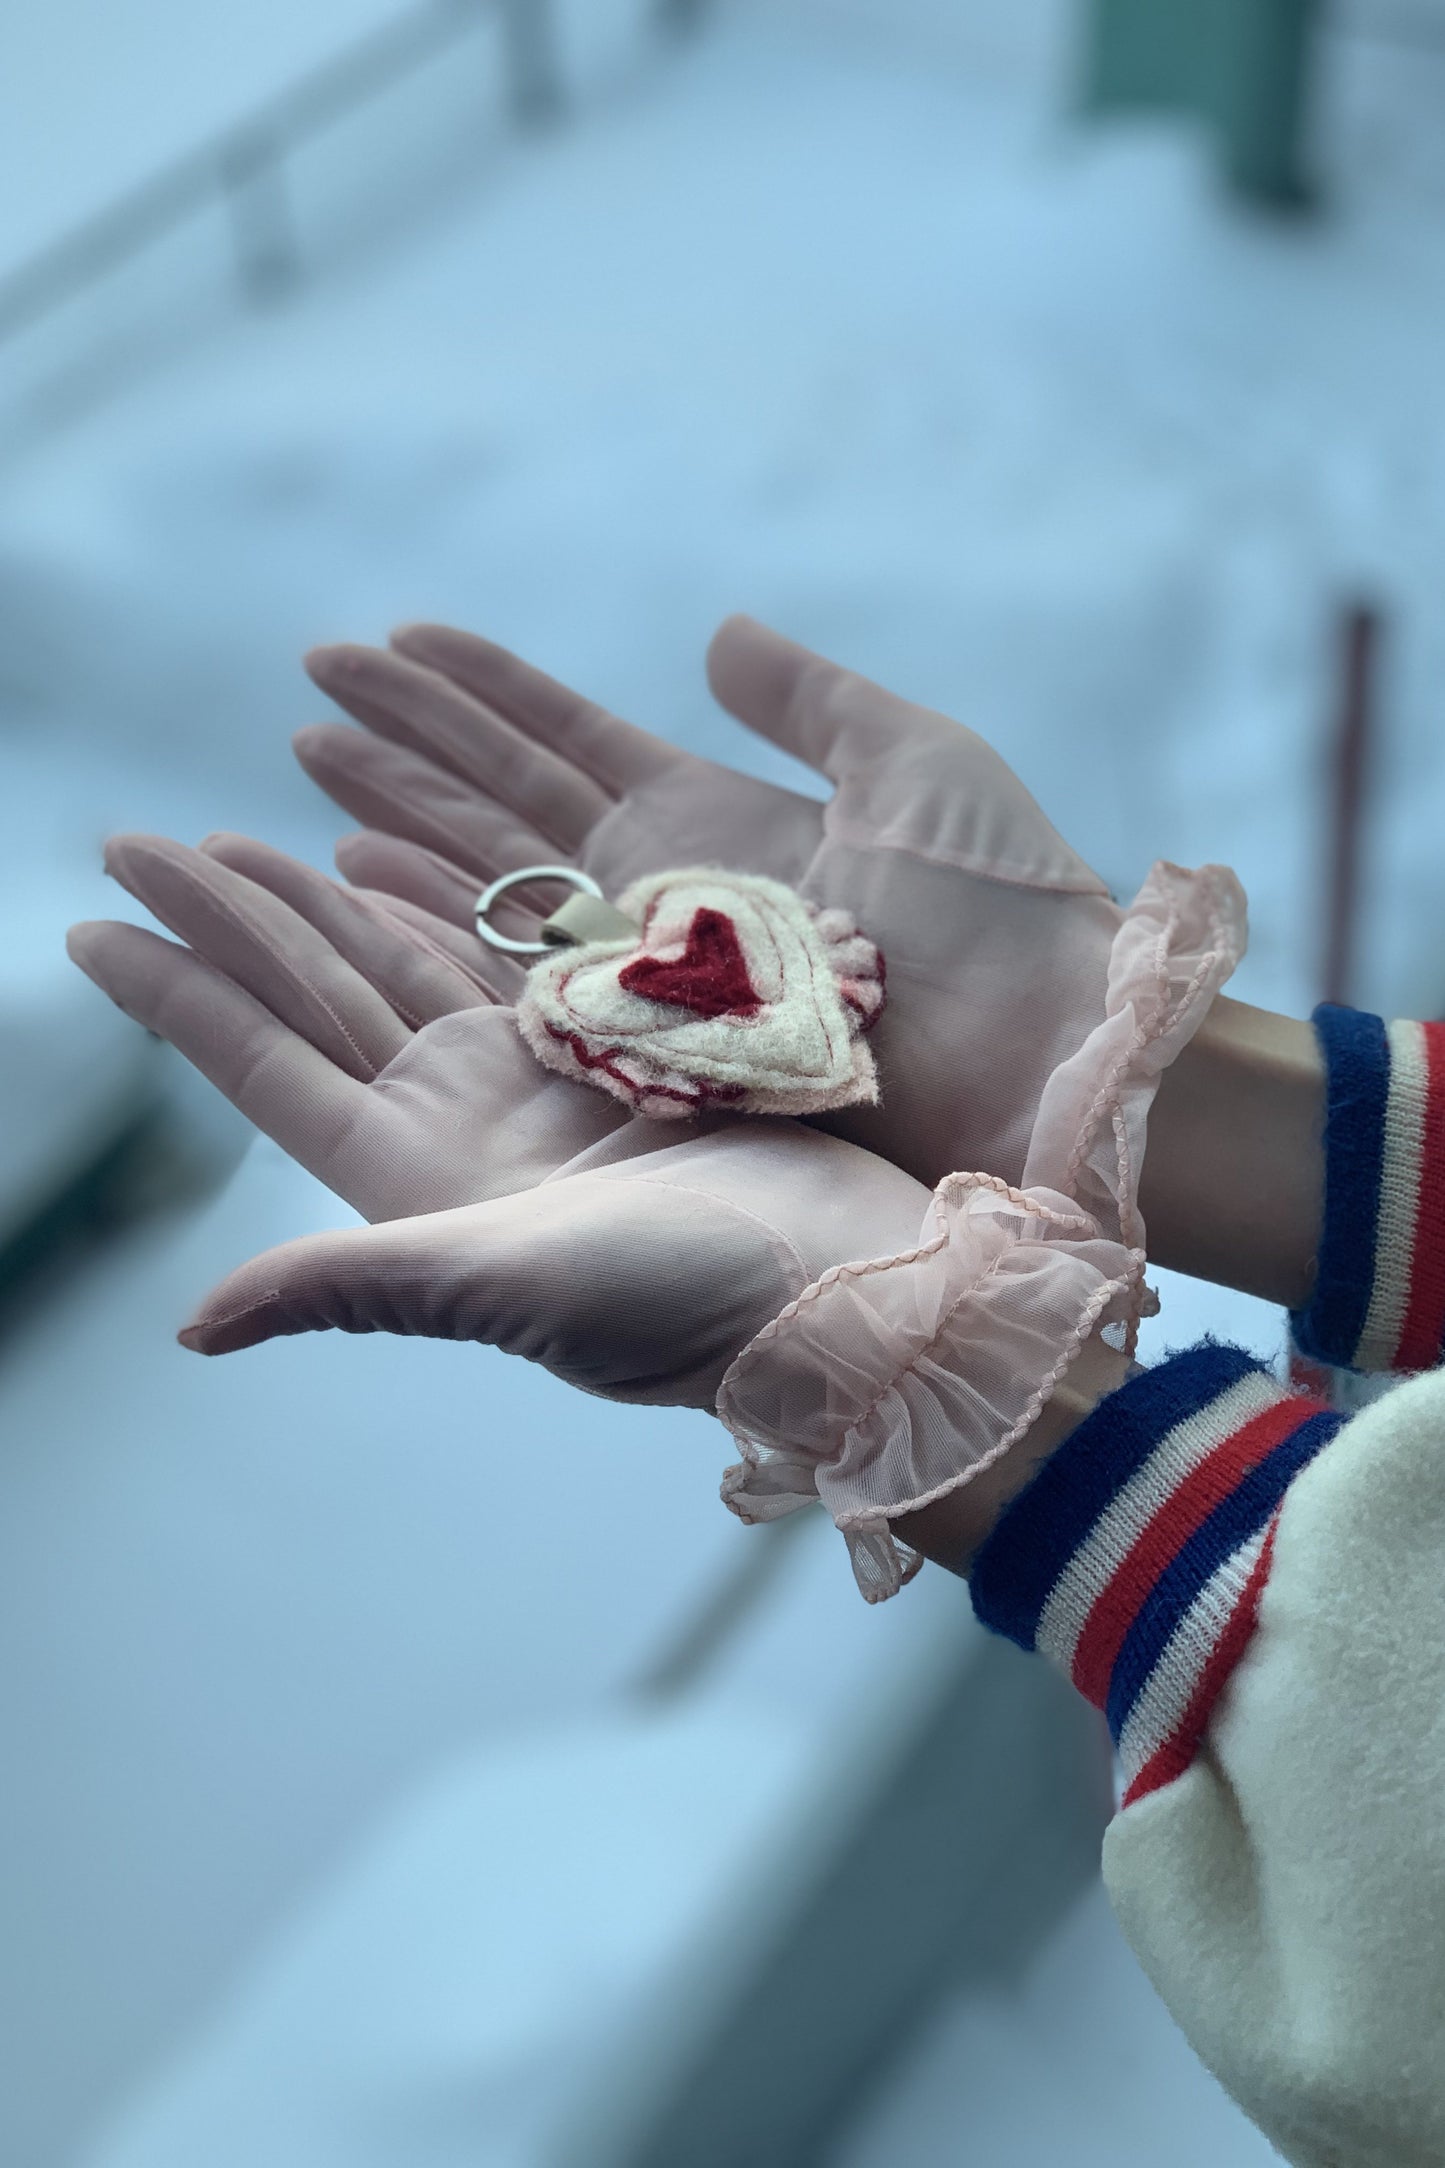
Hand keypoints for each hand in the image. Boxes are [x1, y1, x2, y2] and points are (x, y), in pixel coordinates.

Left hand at [68, 835, 929, 1406]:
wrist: (855, 1286)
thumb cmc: (688, 1303)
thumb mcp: (508, 1292)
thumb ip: (354, 1285)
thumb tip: (192, 1328)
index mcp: (417, 1179)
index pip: (266, 1064)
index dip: (177, 992)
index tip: (89, 922)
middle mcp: (462, 1133)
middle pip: (318, 998)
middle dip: (232, 919)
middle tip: (144, 840)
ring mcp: (536, 1091)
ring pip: (402, 970)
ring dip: (322, 903)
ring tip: (245, 840)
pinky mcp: (616, 1058)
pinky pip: (502, 964)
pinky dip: (444, 911)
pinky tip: (395, 869)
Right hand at [296, 619, 1123, 1190]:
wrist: (1043, 1048)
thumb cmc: (1002, 904)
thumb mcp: (912, 762)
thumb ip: (806, 699)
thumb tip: (715, 631)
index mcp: (721, 818)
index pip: (569, 742)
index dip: (481, 692)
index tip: (396, 639)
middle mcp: (664, 896)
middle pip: (508, 805)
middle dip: (410, 747)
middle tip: (313, 688)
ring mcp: (646, 972)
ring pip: (493, 880)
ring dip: (400, 820)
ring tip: (310, 764)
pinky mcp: (644, 1041)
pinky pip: (521, 974)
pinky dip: (438, 918)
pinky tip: (358, 874)